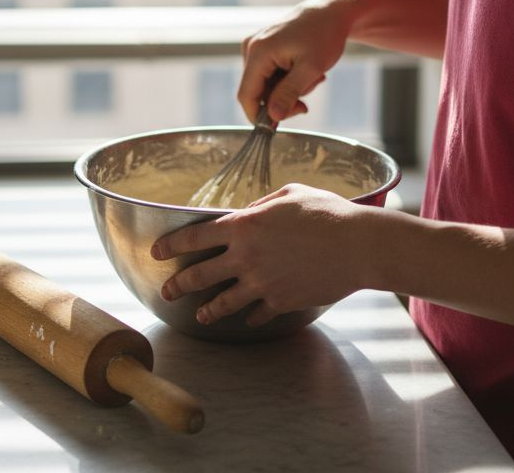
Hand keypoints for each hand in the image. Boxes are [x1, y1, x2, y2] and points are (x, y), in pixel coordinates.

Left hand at [151, 184, 372, 326]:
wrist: (356, 246)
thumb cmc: (326, 212)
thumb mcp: (288, 194)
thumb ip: (260, 204)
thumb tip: (248, 212)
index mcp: (242, 227)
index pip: (193, 237)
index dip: (170, 245)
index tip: (156, 251)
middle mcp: (245, 258)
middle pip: (198, 276)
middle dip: (177, 284)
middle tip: (167, 289)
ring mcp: (261, 284)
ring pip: (222, 303)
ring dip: (207, 310)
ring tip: (200, 315)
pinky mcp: (280, 302)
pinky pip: (256, 314)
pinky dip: (250, 317)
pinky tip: (247, 318)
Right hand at [239, 0, 352, 122]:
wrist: (332, 11)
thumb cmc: (324, 35)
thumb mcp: (311, 68)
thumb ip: (289, 93)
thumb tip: (273, 117)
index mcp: (258, 51)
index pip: (246, 95)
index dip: (258, 116)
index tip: (277, 128)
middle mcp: (251, 47)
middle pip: (256, 92)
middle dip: (280, 101)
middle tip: (306, 103)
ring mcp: (256, 46)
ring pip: (265, 85)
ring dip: (288, 90)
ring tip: (312, 77)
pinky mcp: (264, 47)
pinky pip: (269, 75)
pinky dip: (287, 80)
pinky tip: (304, 69)